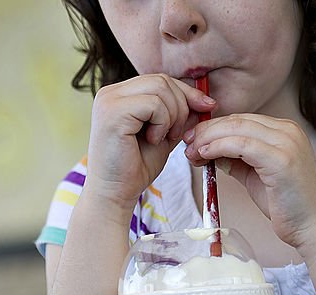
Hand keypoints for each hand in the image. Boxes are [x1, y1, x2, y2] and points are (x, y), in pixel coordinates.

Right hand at [84, 74, 215, 213]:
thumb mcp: (164, 135)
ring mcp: (108, 101)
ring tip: (162, 138)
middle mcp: (110, 93)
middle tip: (176, 134)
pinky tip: (152, 140)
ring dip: (172, 116)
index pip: (159, 80)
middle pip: (162, 81)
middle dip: (181, 106)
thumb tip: (204, 100)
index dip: (185, 92)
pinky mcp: (112, 113)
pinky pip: (153, 104)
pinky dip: (162, 123)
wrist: (115, 194)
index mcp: (119, 95)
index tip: (207, 107)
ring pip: (160, 88)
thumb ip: (179, 115)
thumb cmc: (135, 168)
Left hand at [183, 114, 315, 248]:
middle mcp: (287, 131)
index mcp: (284, 131)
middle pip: (236, 121)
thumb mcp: (256, 176)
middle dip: (206, 131)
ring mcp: (286, 142)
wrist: (313, 227)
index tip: (192, 140)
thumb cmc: (287, 205)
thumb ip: (236, 161)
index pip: (241, 120)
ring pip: (237, 129)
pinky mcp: (281, 158)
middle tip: (186, 144)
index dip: (212, 128)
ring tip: (190, 152)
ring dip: (208, 139)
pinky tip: (204, 155)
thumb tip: (210, 153)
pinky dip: (219, 147)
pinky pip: (242, 144)